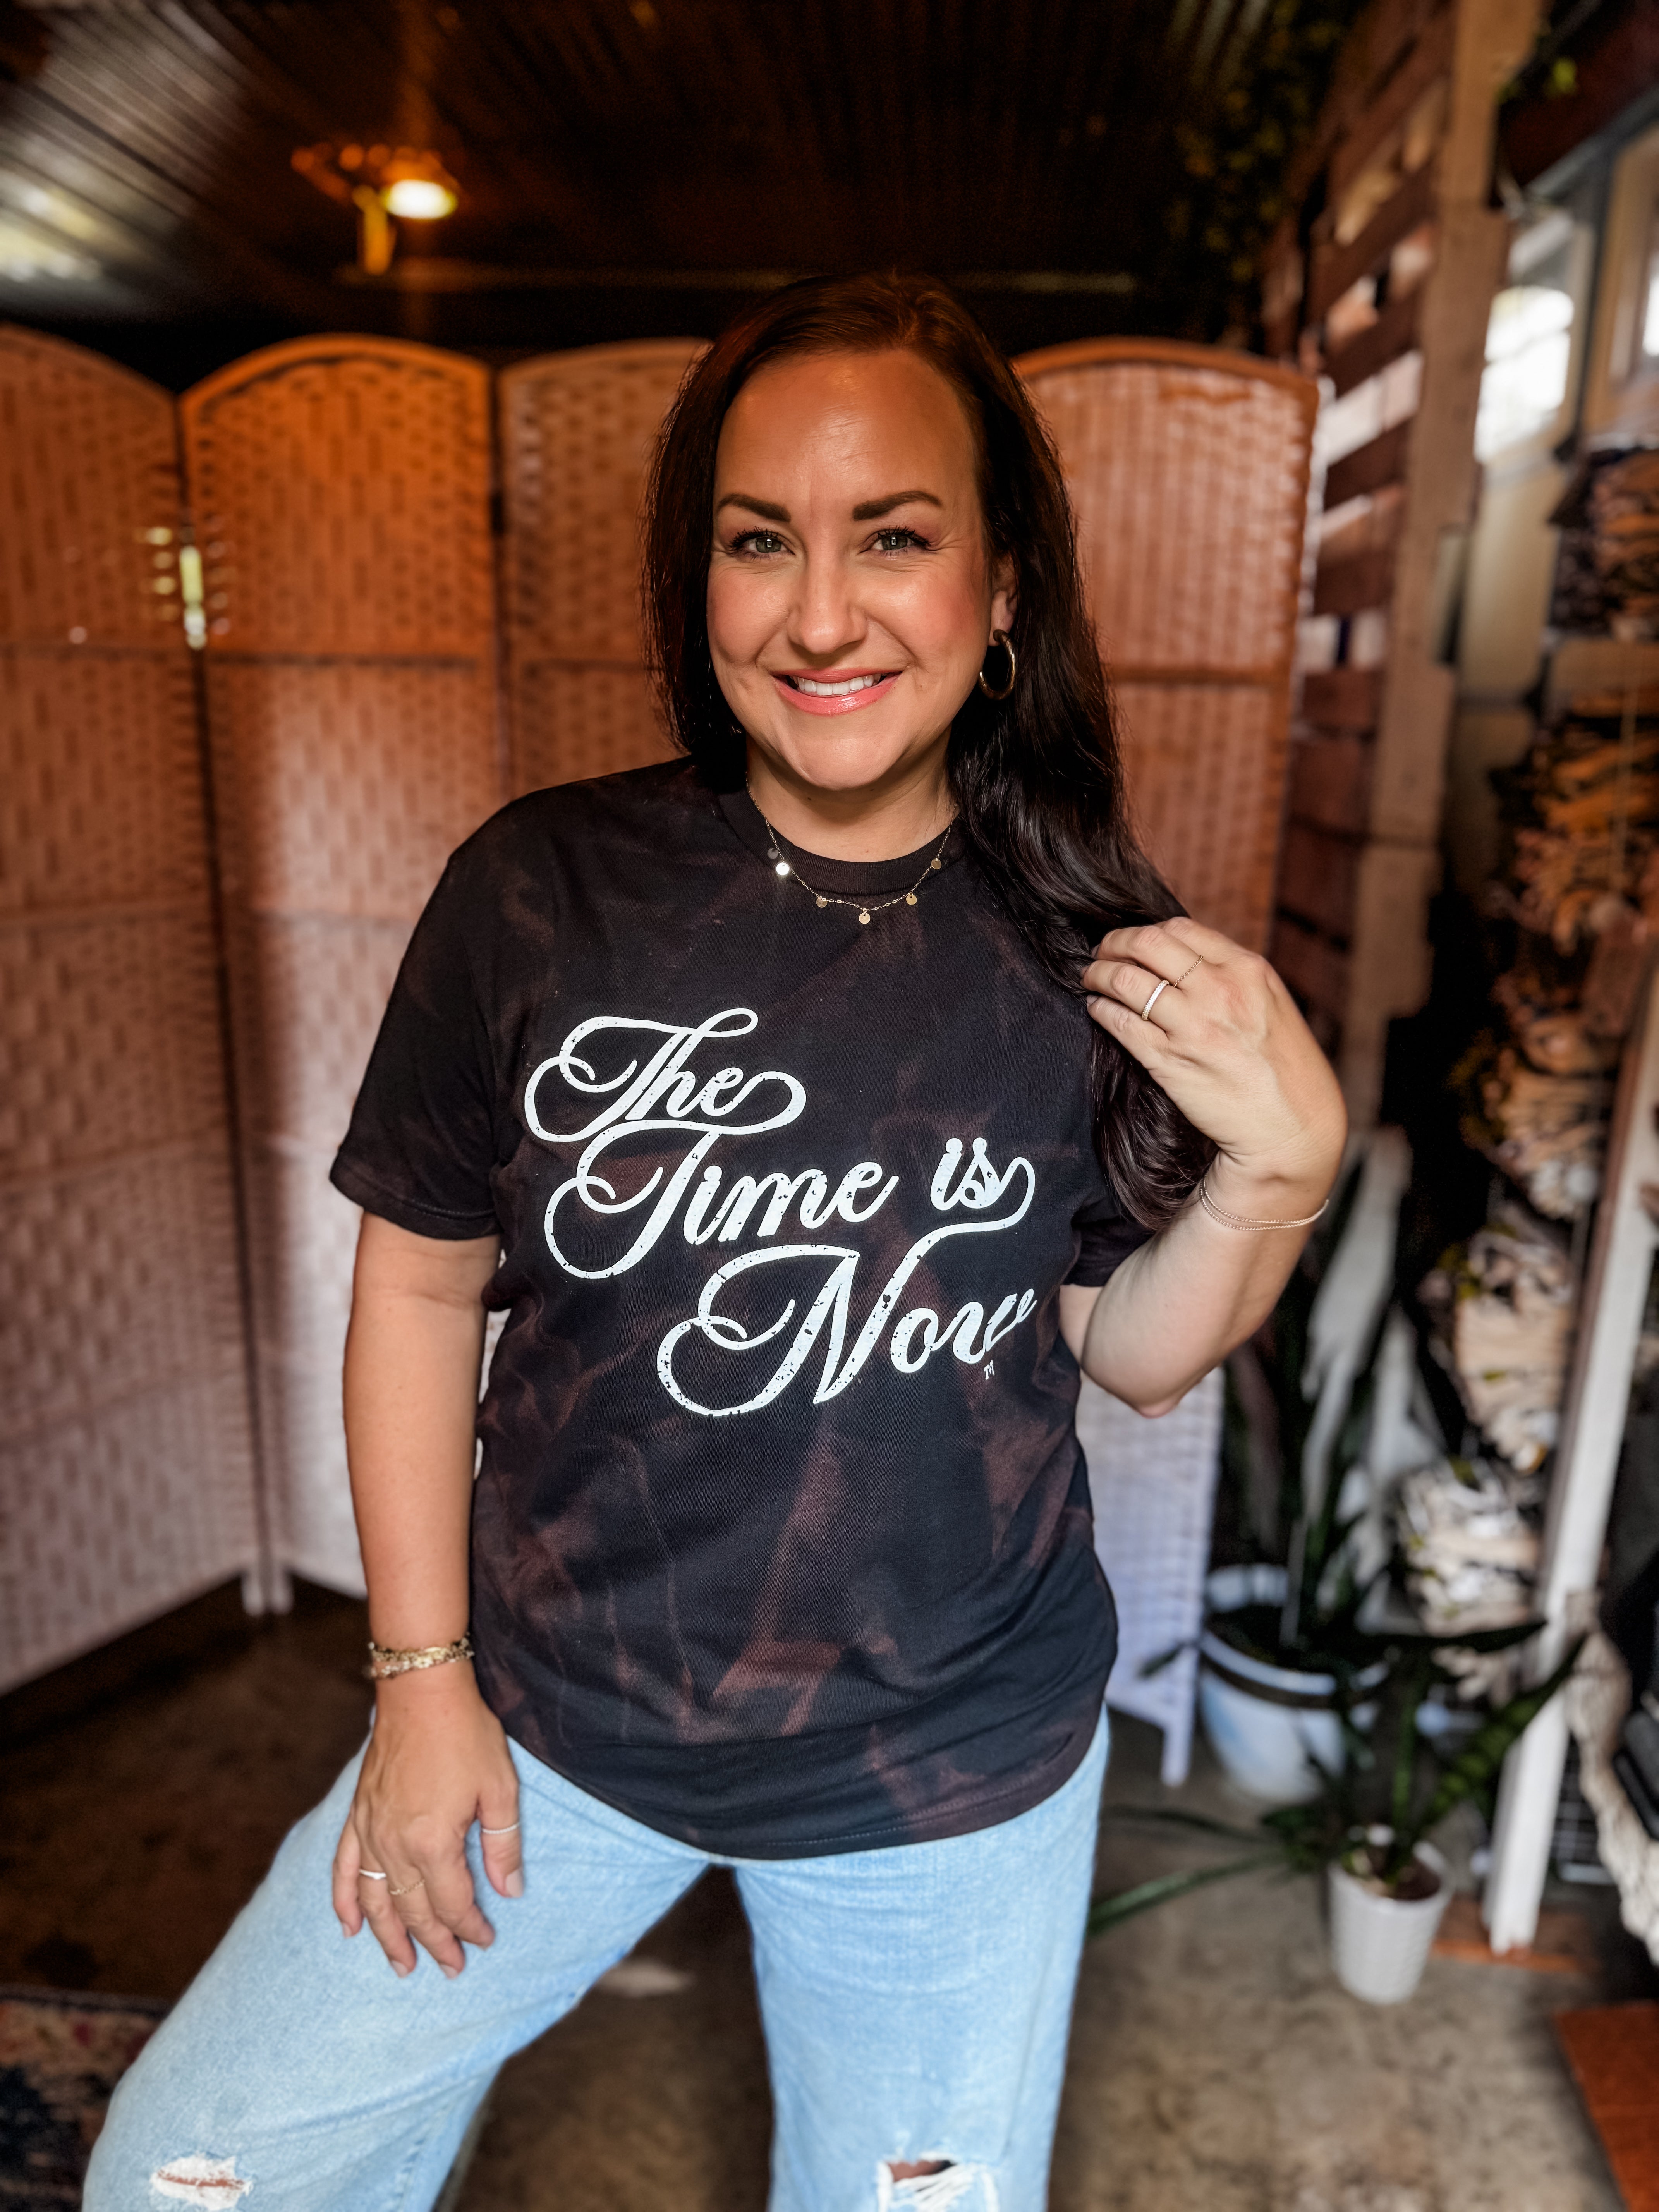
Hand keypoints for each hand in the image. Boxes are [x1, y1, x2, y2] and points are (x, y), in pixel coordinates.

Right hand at [332, 1662, 521, 1978]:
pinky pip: (343, 1870)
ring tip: (402, 1966)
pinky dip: (344, 1902)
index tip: (485, 1940)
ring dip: (388, 1938)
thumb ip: (503, 1845)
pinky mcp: (358, 1817)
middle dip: (435, 1943)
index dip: (470, 1927)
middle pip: (414, 1911)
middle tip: (451, 1968)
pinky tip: (350, 1927)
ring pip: (376, 1901)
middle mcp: (395, 1845)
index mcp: (433, 1842)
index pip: (452, 1903)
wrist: (421, 1691)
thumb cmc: (466, 1735)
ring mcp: (370, 1832)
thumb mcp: (499, 1789)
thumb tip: (509, 1892)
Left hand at [1082, 917, 1345, 1204]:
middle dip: (1113, 943)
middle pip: (1147, 944)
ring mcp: (1193, 1026)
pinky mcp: (1170, 1062)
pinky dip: (1100, 1010)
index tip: (1131, 941)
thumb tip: (1183, 957)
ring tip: (1090, 978)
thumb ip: (1231, 976)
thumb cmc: (1284, 1067)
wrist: (1292, 1127)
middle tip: (1100, 952)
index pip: (1180, 928)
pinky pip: (1120, 1023)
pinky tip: (1097, 1009)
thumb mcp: (1270, 1003)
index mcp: (1246, 969)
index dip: (1145, 930)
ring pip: (1126, 980)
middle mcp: (1219, 991)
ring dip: (1098, 974)